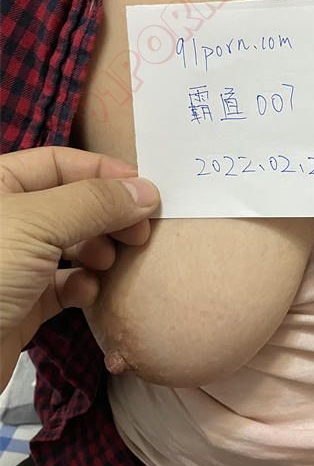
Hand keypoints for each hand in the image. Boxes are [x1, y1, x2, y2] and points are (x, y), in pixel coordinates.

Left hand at [0, 147, 159, 392]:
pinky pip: (66, 285)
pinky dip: (84, 286)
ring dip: (101, 252)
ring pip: (74, 245)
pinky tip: (89, 292)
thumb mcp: (36, 224)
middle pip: (72, 204)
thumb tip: (147, 192)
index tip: (144, 192)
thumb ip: (93, 202)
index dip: (103, 172)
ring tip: (111, 263)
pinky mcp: (23, 303)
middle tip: (139, 232)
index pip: (59, 162)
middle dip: (108, 215)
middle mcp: (7, 221)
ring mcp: (15, 263)